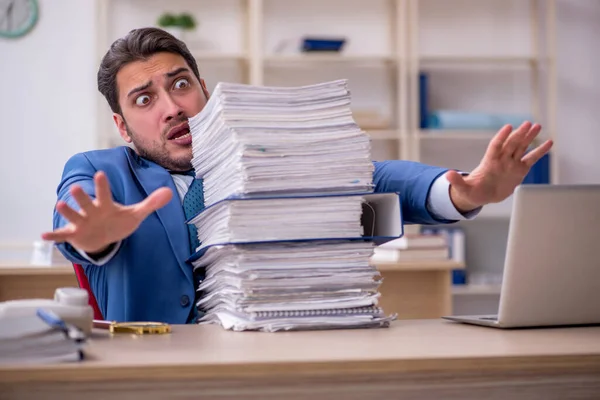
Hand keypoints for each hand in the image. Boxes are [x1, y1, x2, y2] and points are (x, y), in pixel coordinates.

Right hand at [42, 171, 172, 253]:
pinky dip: (54, 236)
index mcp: (106, 205)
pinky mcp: (75, 235)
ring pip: (73, 216)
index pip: (105, 193)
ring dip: (67, 211)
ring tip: (59, 205)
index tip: (100, 173)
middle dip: (82, 197)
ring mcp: (82, 222)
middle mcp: (92, 211)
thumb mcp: (136, 214)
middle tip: (75, 187)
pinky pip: (63, 235)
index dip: (103, 185)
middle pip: (86, 202)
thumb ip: (151, 203)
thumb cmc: (119, 222)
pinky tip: (43, 235)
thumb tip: (170, 192)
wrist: (105, 237)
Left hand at [446, 121, 552, 212]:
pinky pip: (531, 158)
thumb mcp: (463, 188)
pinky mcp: (519, 169)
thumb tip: (447, 175)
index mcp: (489, 162)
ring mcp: (511, 163)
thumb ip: (457, 181)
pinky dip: (540, 151)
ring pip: (522, 147)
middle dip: (519, 134)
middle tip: (528, 123)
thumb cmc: (472, 191)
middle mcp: (501, 160)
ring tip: (538, 126)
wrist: (482, 195)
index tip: (508, 127)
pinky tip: (549, 142)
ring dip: (529, 137)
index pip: (496, 146)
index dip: (501, 137)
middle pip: (511, 144)